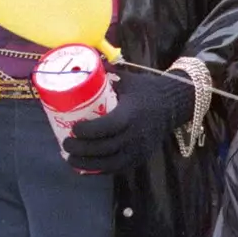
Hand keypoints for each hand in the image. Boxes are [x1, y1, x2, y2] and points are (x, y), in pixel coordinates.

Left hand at [62, 69, 193, 173]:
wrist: (171, 106)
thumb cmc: (146, 91)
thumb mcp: (127, 79)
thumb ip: (104, 74)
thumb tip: (80, 66)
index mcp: (132, 113)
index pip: (108, 126)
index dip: (89, 130)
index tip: (74, 128)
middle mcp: (136, 134)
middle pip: (105, 148)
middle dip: (81, 149)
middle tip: (65, 143)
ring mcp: (138, 150)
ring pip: (109, 163)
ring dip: (86, 164)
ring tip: (69, 159)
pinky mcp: (139, 159)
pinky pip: (117, 169)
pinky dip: (99, 170)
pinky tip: (84, 166)